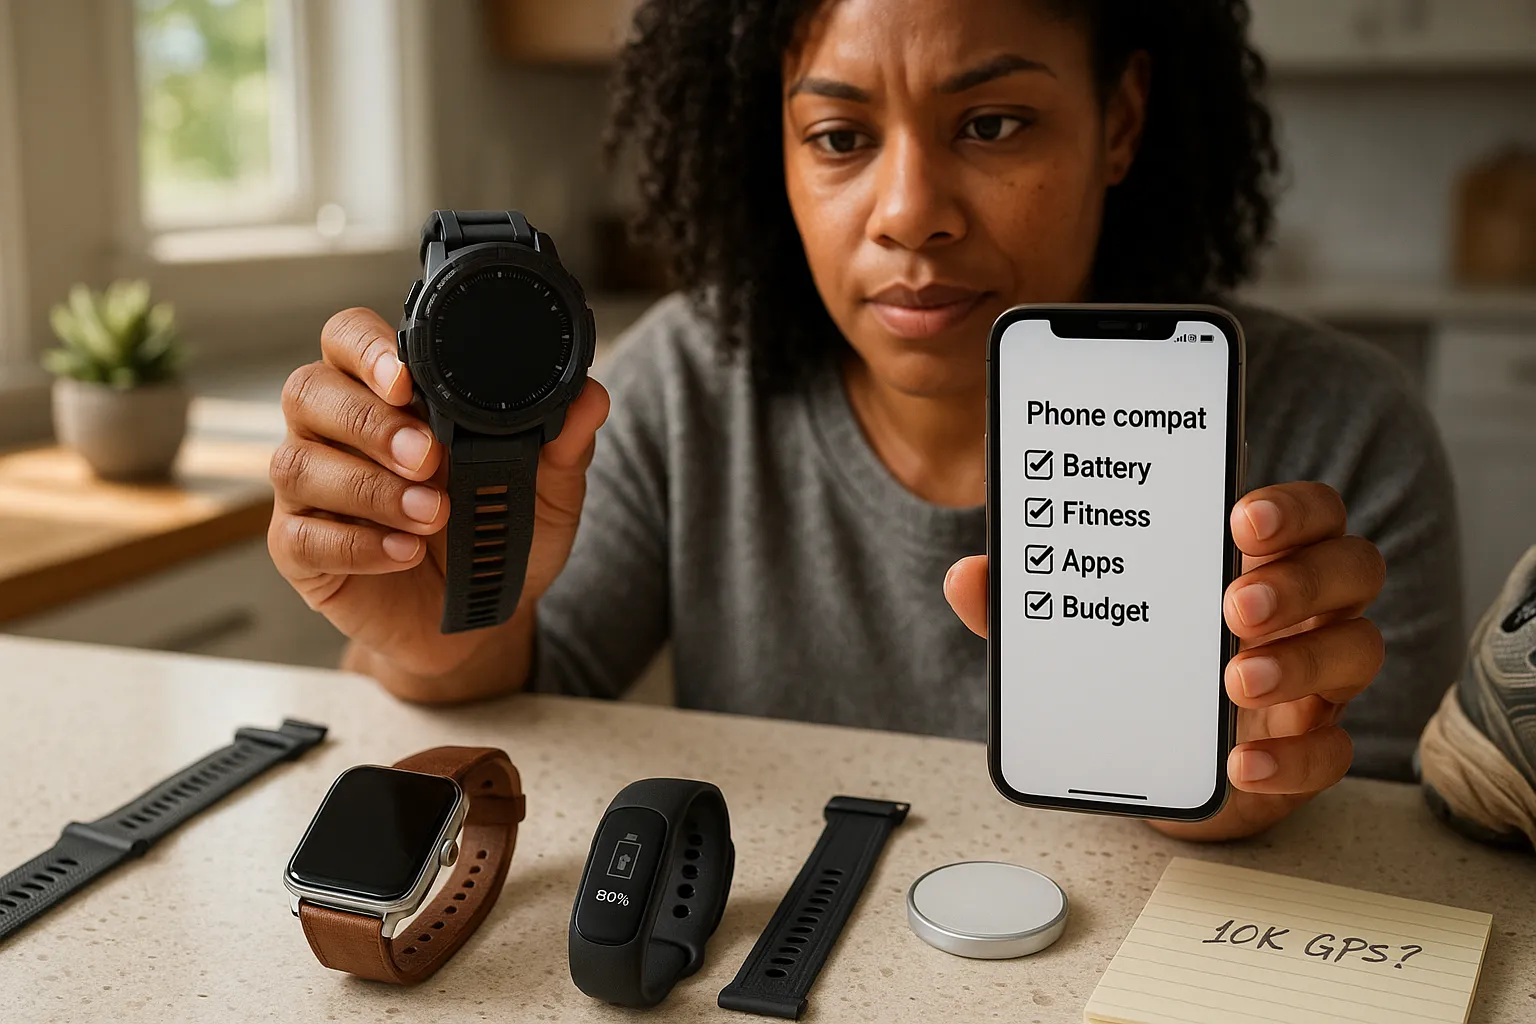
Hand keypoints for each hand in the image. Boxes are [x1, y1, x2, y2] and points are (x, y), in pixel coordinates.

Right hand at [268, 308, 608, 687]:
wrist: (482, 615)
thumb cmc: (498, 533)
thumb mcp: (547, 491)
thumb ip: (564, 443)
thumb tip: (591, 399)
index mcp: (388, 395)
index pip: (350, 340)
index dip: (368, 349)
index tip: (405, 378)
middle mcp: (337, 431)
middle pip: (309, 391)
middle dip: (368, 421)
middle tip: (427, 456)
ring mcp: (312, 489)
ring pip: (297, 462)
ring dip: (369, 487)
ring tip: (432, 514)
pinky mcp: (301, 550)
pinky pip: (302, 536)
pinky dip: (358, 543)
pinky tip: (405, 552)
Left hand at [943, 481, 1385, 840]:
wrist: (1150, 759)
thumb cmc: (1133, 665)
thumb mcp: (1079, 629)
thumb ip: (1030, 605)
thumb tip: (968, 577)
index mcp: (1252, 559)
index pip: (1306, 511)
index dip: (1292, 508)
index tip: (1241, 518)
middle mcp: (1302, 610)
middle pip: (1352, 568)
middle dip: (1300, 580)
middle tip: (1232, 606)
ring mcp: (1315, 678)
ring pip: (1359, 650)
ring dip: (1304, 661)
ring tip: (1235, 681)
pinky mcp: (1308, 748)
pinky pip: (1333, 751)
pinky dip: (1293, 759)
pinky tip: (1241, 763)